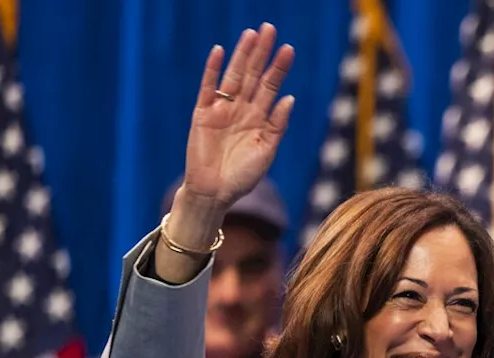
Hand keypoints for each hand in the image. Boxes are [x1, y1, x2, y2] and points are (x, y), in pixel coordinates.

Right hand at [180, 22, 294, 221]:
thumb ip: (277, 126)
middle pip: (253, 74)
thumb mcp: (266, 151)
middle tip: (269, 28)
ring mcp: (222, 109)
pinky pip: (208, 88)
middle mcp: (241, 109)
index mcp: (259, 118)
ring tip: (251, 34)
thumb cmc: (242, 177)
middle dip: (261, 52)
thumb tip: (290, 98)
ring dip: (241, 55)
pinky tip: (220, 52)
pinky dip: (212, 70)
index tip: (288, 49)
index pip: (271, 86)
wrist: (215, 193)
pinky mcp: (203, 114)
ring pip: (233, 76)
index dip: (279, 68)